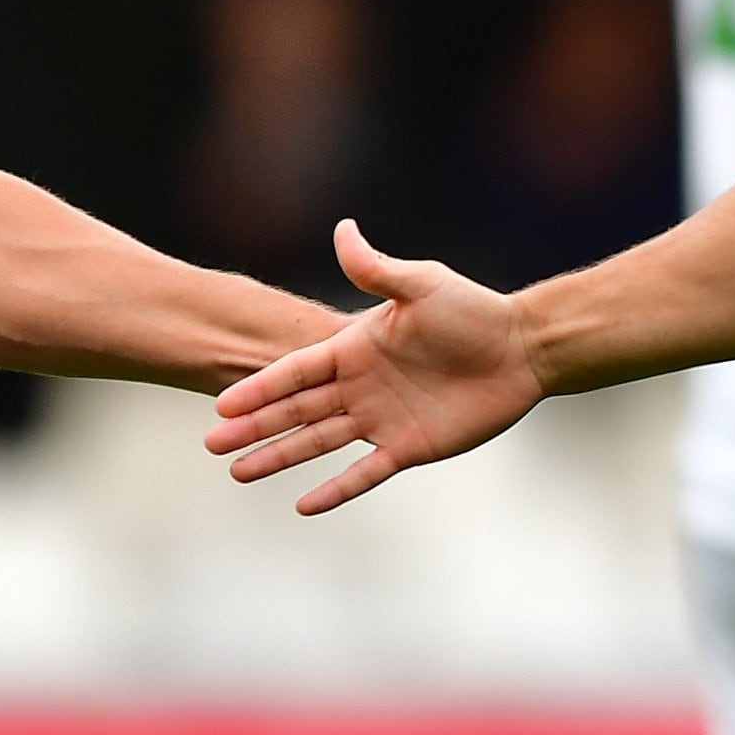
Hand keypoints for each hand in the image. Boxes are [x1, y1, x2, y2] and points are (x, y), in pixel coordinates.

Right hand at [203, 219, 540, 515]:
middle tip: (212, 443)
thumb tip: (343, 228)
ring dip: (279, 456)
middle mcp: (360, 386)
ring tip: (238, 471)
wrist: (522, 349)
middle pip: (296, 409)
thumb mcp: (422, 285)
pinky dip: (335, 489)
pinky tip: (302, 505)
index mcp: (355, 349)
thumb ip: (377, 268)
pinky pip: (364, 473)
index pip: (296, 371)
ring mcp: (381, 418)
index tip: (222, 403)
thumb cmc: (474, 311)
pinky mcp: (408, 447)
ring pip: (318, 441)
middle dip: (254, 426)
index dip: (260, 388)